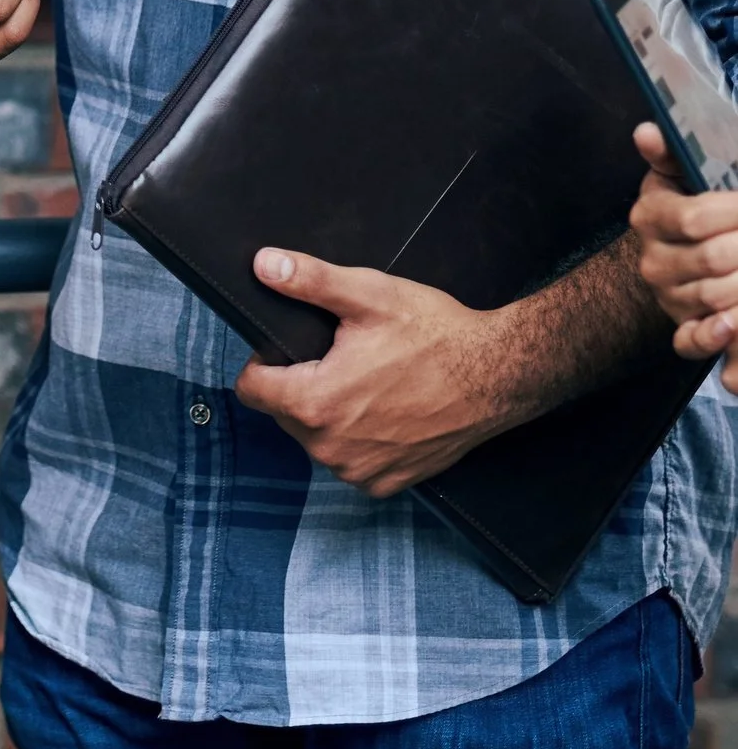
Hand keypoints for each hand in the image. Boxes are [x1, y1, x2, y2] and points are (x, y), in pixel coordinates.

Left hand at [233, 249, 515, 496]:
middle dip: (299, 385)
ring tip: (365, 381)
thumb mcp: (367, 294)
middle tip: (338, 358)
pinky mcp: (390, 483)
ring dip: (327, 413)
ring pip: (314, 438)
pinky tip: (383, 411)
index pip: (251, 391)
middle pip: (282, 413)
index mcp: (317, 404)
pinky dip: (356, 438)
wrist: (497, 375)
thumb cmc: (435, 335)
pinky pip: (349, 460)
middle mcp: (332, 449)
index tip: (290, 347)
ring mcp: (362, 471)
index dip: (263, 362)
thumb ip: (308, 280)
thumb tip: (263, 265)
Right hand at [631, 123, 737, 386]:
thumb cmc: (694, 207)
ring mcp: (667, 297)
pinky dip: (713, 335)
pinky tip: (731, 323)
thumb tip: (648, 131)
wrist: (687, 253)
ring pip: (713, 297)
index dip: (733, 213)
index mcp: (649, 216)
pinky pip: (690, 340)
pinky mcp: (682, 327)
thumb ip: (672, 154)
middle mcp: (652, 260)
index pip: (694, 218)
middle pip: (711, 259)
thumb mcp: (681, 175)